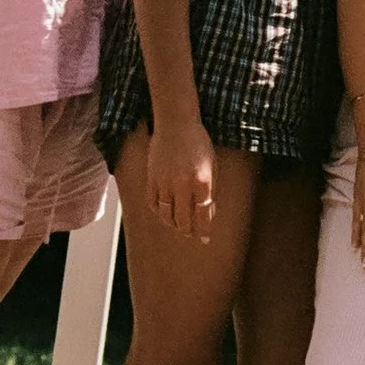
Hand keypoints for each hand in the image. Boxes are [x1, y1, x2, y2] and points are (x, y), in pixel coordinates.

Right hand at [146, 118, 217, 241]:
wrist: (176, 124)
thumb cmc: (199, 143)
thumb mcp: (212, 165)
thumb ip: (211, 189)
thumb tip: (209, 212)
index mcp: (202, 181)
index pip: (203, 214)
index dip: (204, 230)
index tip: (205, 240)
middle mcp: (182, 185)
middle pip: (183, 219)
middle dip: (188, 230)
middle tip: (191, 234)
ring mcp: (164, 183)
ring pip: (166, 214)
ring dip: (173, 224)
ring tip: (179, 227)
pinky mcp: (151, 179)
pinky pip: (153, 204)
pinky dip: (159, 213)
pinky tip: (165, 214)